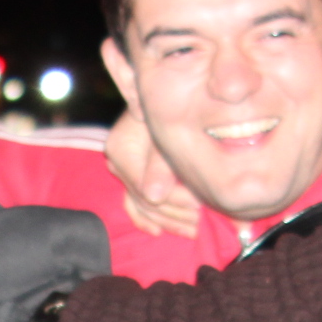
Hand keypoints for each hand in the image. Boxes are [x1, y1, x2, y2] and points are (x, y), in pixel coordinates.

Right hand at [106, 108, 201, 237]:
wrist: (163, 88)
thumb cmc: (168, 106)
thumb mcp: (165, 132)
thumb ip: (161, 165)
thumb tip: (154, 196)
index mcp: (121, 150)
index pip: (148, 188)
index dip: (176, 200)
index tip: (202, 205)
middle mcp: (117, 163)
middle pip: (146, 201)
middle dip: (176, 214)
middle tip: (203, 222)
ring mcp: (122, 172)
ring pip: (143, 207)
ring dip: (168, 221)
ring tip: (194, 229)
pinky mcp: (128, 177)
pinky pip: (133, 206)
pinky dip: (147, 220)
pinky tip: (159, 232)